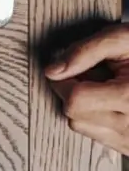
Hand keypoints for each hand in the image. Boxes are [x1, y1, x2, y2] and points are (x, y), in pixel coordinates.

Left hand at [45, 24, 128, 153]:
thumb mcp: (120, 39)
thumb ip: (83, 51)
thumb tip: (53, 70)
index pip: (75, 100)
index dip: (64, 79)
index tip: (70, 67)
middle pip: (74, 114)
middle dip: (72, 90)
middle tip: (91, 73)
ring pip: (81, 126)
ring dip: (82, 104)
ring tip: (104, 86)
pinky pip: (96, 134)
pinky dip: (94, 116)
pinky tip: (110, 100)